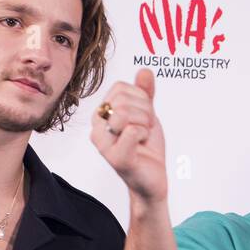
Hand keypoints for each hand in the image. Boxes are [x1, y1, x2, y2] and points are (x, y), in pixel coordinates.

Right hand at [91, 69, 167, 204]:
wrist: (153, 178)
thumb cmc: (146, 148)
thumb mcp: (147, 114)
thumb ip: (144, 93)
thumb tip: (144, 71)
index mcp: (101, 114)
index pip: (121, 88)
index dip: (141, 98)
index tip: (144, 116)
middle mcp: (97, 127)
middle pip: (123, 100)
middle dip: (145, 112)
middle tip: (146, 129)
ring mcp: (103, 143)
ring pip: (125, 113)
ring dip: (145, 123)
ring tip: (144, 137)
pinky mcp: (115, 157)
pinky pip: (132, 130)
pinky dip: (145, 135)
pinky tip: (142, 146)